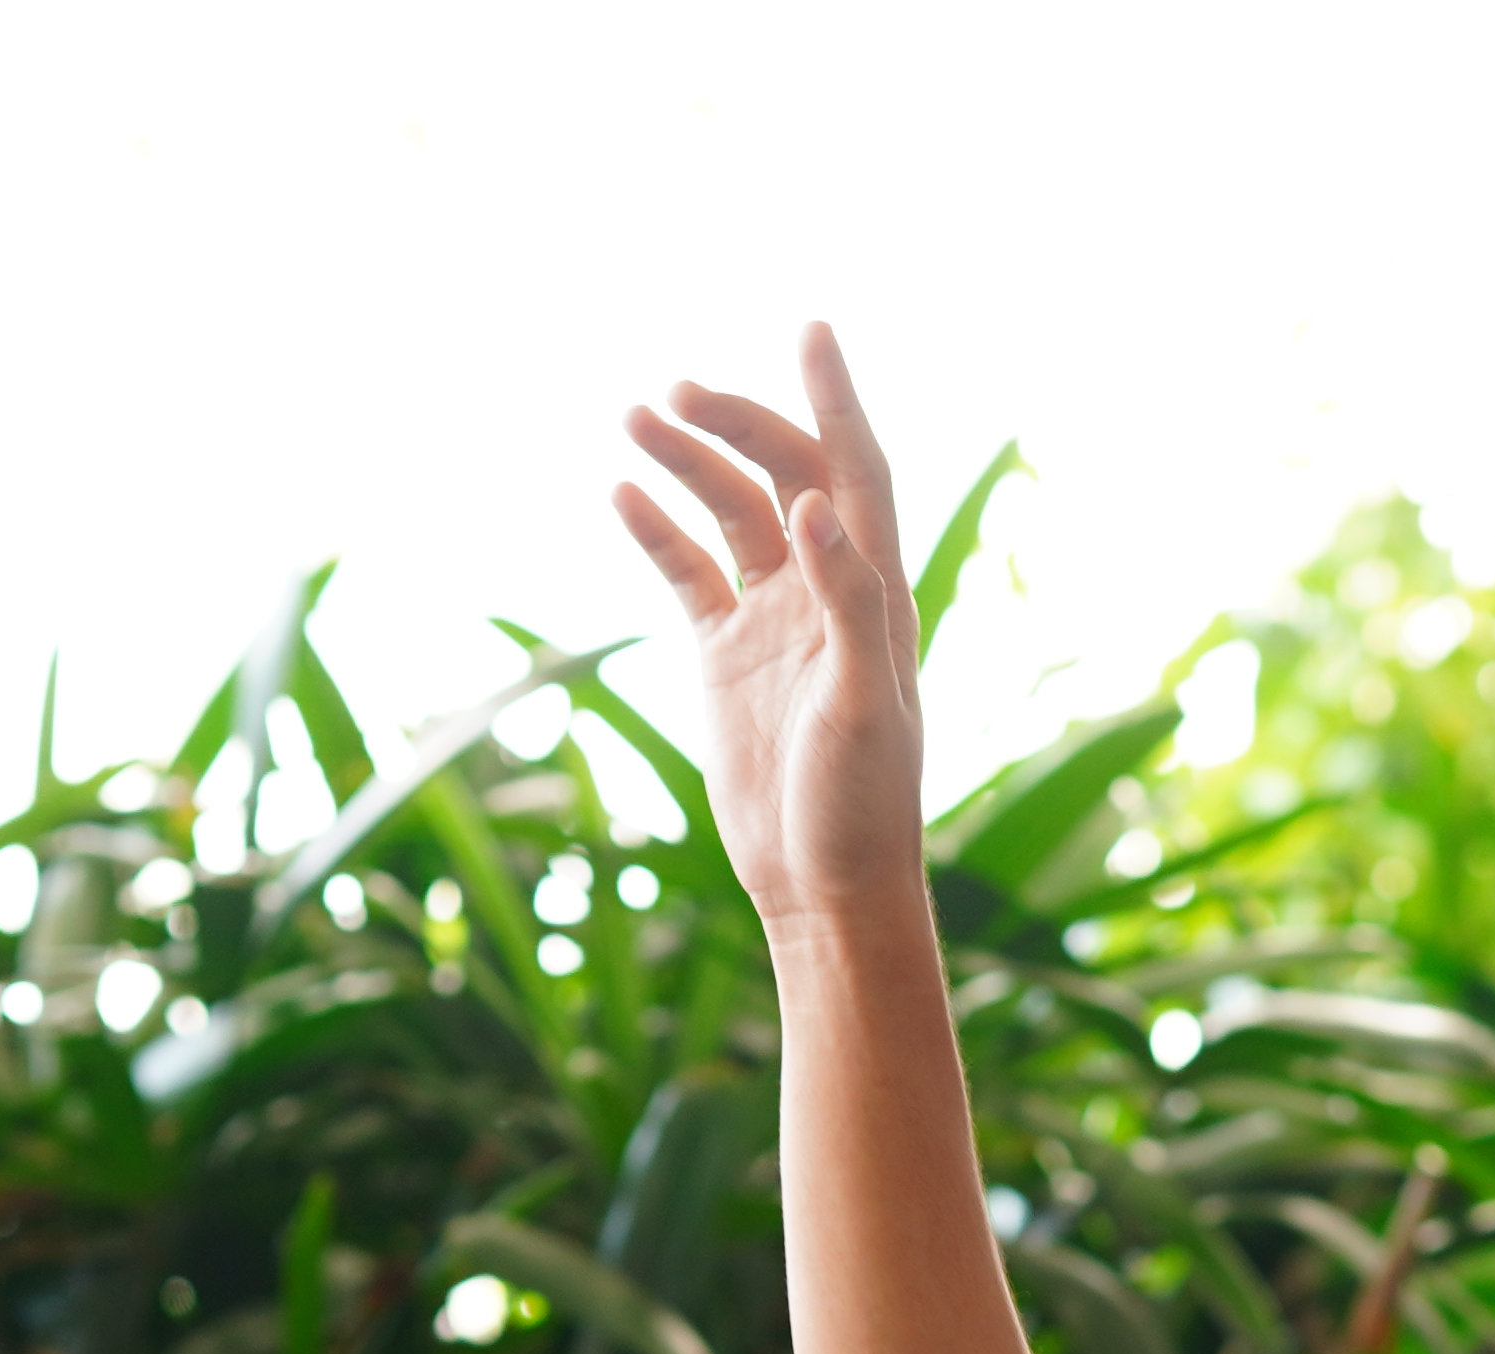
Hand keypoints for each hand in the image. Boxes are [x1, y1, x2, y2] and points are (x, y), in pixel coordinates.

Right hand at [613, 327, 928, 942]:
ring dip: (686, 460)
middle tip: (675, 391)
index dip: (834, 397)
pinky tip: (620, 492)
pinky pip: (688, 571)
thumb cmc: (863, 805)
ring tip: (633, 415)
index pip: (856, 468)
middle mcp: (826, 590)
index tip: (812, 328)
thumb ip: (848, 605)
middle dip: (735, 421)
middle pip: (784, 473)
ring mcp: (773, 618)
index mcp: (875, 590)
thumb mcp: (865, 706)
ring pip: (728, 511)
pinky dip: (657, 529)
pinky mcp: (726, 654)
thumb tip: (817, 509)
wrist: (823, 885)